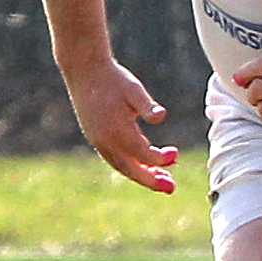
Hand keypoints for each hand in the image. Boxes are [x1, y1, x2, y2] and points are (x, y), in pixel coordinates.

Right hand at [63, 59, 178, 193]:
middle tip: (171, 189)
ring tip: (161, 181)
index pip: (143, 155)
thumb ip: (147, 106)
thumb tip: (161, 117)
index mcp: (116, 131)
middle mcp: (105, 141)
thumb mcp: (134, 89)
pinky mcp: (95, 138)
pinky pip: (113, 159)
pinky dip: (129, 166)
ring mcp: (98, 141)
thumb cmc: (114, 79)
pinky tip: (142, 166)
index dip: (161, 159)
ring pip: (121, 166)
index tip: (176, 154)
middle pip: (130, 169)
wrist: (85, 71)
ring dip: (141, 175)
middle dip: (151, 181)